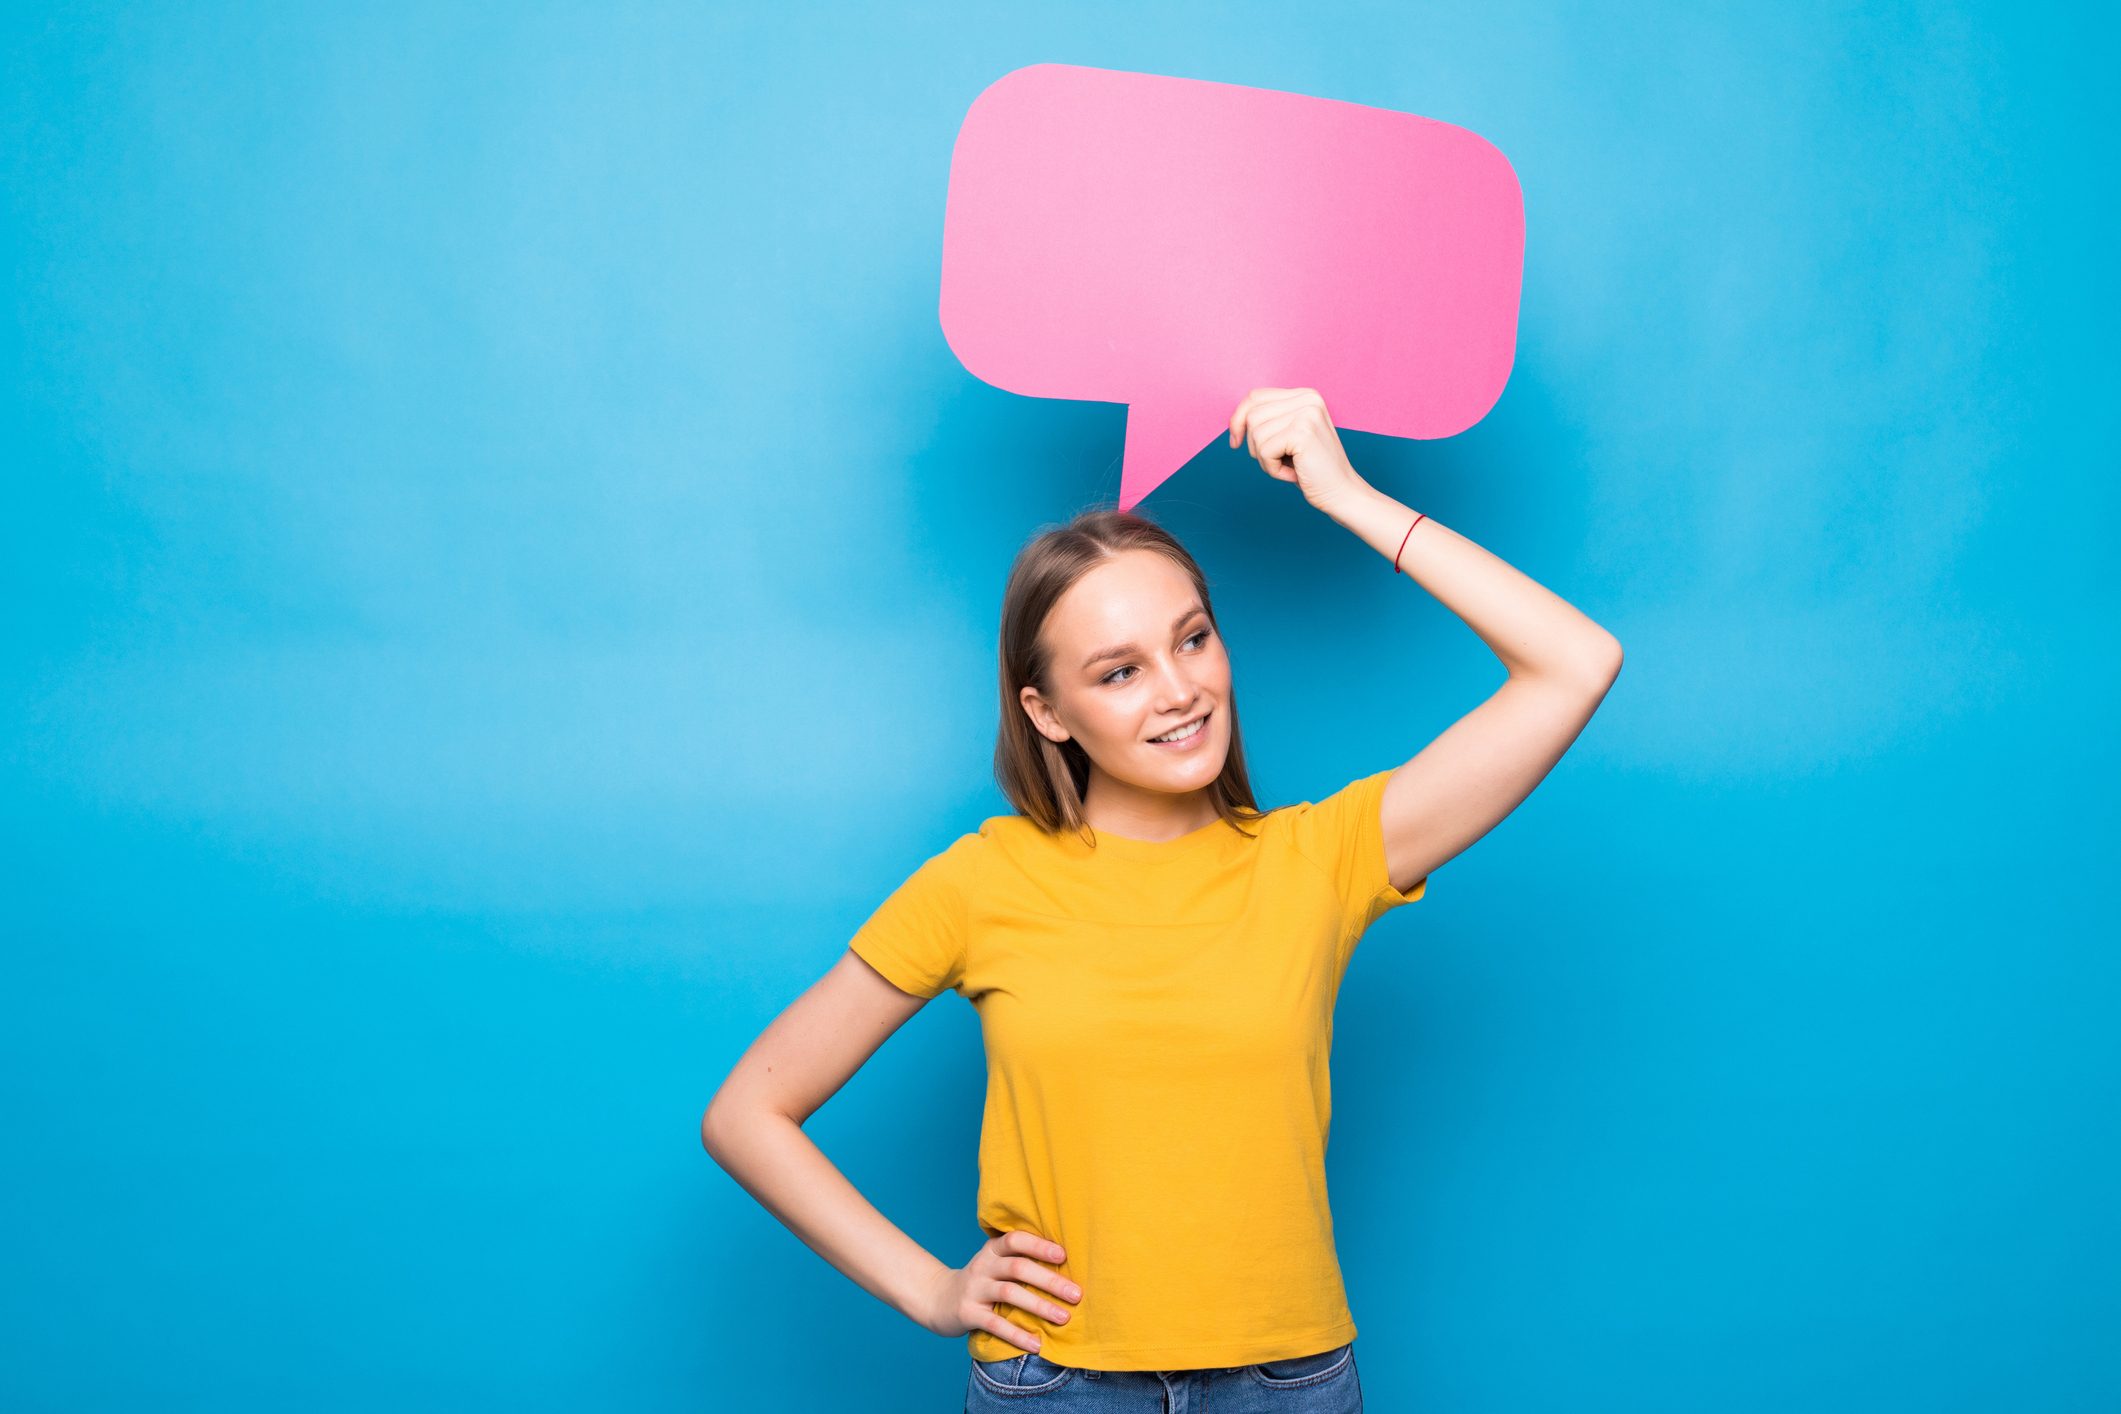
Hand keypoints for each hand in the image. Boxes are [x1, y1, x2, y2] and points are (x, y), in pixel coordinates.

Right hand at [915, 1229, 1080, 1353]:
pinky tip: (1037, 1344)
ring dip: (1039, 1306)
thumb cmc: (981, 1281)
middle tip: (1076, 1294)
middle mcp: (983, 1265)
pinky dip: (1017, 1334)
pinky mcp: (968, 1313)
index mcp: (992, 1250)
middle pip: (1018, 1267)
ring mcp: (974, 1289)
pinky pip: (995, 1323)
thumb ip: (1021, 1261)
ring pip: (1009, 1293)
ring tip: (1064, 1318)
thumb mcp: (995, 1264)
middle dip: (1050, 1281)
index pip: (1015, 1240)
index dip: (1039, 1246)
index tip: (1063, 1256)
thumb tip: (1067, 1269)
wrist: (937, 1299)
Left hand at [1229, 388, 1367, 514]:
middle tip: (1278, 461)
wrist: (1341, 493)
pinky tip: (1293, 473)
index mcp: (1305, 395)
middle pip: (1251, 416)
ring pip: (1256, 434)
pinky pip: (1264, 451)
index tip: (1235, 442)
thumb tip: (1234, 422)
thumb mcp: (1287, 437)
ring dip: (1265, 460)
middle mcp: (1308, 398)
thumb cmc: (1311, 469)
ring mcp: (1307, 413)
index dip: (1238, 419)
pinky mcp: (1302, 432)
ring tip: (1289, 467)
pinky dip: (1273, 469)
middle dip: (1255, 445)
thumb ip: (1269, 421)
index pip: (1256, 396)